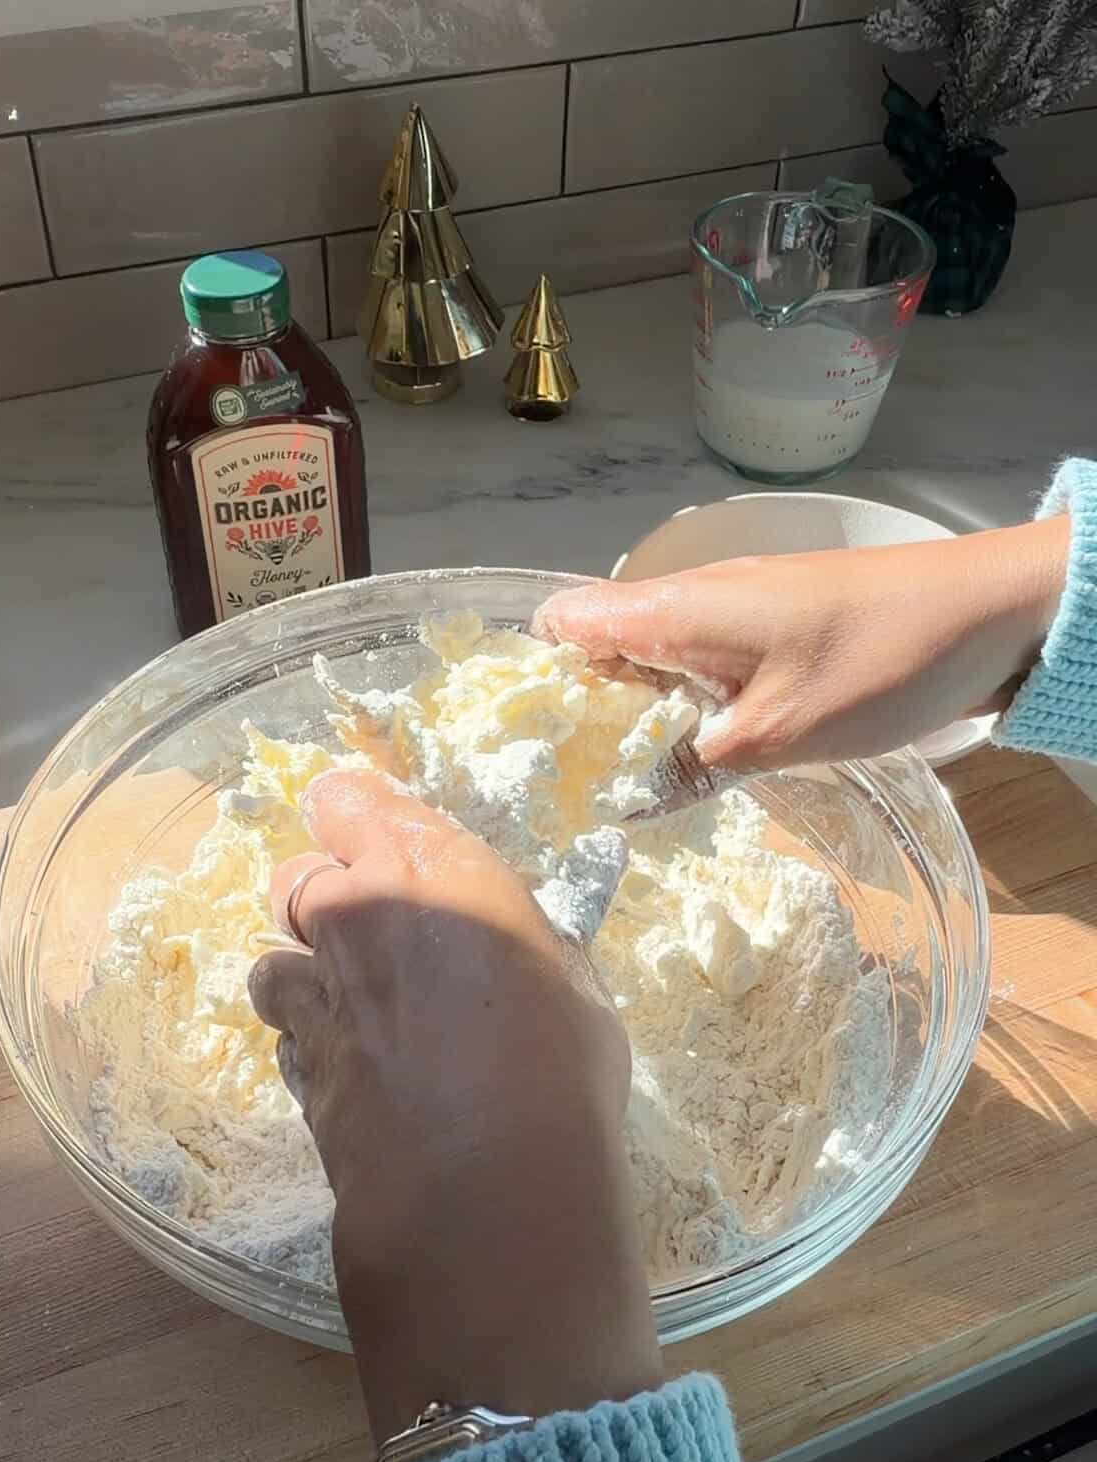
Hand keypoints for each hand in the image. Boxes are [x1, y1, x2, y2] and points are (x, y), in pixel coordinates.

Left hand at [249, 771, 661, 1444]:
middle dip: (322, 896)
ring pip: (272, 958)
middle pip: (295, 874)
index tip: (366, 833)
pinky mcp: (296, 1067)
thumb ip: (524, 943)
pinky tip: (347, 1070)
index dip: (350, 814)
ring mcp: (314, 995)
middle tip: (371, 935)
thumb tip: (513, 937)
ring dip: (302, 973)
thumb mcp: (571, 985)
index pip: (349, 799)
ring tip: (350, 1010)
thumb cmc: (559, 1067)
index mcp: (431, 870)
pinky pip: (285, 1035)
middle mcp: (355, 914)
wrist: (486, 1187)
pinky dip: (306, 1043)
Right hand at [534, 518, 1069, 770]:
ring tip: (622, 789)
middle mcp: (693, 599)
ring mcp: (734, 611)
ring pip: (652, 660)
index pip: (566, 622)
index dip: (534, 678)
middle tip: (571, 791)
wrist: (994, 611)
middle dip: (581, 712)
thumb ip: (693, 766)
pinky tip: (693, 762)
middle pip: (601, 646)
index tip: (528, 746)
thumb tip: (622, 802)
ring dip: (636, 717)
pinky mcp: (770, 630)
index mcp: (679, 608)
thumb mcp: (782, 733)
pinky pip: (699, 667)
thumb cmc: (882, 660)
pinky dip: (685, 710)